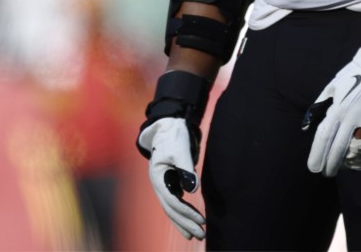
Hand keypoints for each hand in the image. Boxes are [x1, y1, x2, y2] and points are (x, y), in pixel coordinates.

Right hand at [138, 117, 205, 239]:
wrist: (168, 125)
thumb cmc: (173, 135)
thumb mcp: (180, 149)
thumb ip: (186, 169)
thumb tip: (193, 189)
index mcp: (158, 177)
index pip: (173, 202)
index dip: (187, 213)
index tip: (201, 221)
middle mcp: (159, 184)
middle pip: (171, 210)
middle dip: (185, 224)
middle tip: (200, 236)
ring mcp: (164, 184)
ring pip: (172, 208)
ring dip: (183, 222)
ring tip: (194, 235)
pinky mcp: (170, 182)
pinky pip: (175, 202)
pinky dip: (182, 213)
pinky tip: (189, 221)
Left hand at [305, 42, 360, 176]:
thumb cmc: (351, 78)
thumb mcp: (330, 88)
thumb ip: (318, 108)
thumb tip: (306, 127)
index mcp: (338, 108)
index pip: (324, 137)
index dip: (317, 155)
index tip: (313, 168)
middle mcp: (352, 117)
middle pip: (338, 148)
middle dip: (330, 164)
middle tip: (325, 173)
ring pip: (356, 151)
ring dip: (347, 162)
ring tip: (341, 165)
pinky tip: (356, 161)